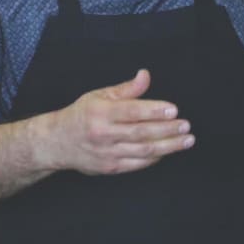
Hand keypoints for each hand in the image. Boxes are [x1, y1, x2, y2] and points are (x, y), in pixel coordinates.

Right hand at [46, 69, 194, 175]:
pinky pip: (137, 164)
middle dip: (167, 130)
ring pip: (143, 151)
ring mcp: (107, 153)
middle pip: (141, 133)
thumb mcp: (99, 95)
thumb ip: (126, 89)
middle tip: (186, 126)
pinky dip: (154, 158)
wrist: (57, 143)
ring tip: (186, 140)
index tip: (174, 110)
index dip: (154, 111)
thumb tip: (145, 75)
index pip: (131, 111)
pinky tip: (168, 151)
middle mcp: (103, 134)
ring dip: (168, 146)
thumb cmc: (82, 115)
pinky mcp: (110, 167)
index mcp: (100, 112)